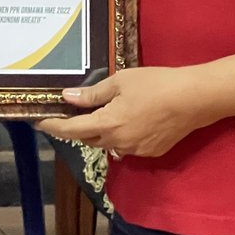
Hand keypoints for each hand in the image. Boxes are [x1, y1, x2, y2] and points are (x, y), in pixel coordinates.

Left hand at [38, 67, 210, 158]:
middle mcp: (118, 143)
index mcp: (107, 124)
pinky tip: (131, 119)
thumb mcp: (120, 82)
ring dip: (101, 132)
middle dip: (78, 128)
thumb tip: (68, 97)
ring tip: (104, 114)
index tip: (40, 123)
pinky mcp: (151, 152)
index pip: (71, 130)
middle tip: (73, 113)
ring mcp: (136, 150)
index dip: (53, 126)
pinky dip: (121, 135)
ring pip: (108, 143)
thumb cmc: (155, 84)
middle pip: (88, 138)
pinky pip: (127, 145)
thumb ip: (92, 94)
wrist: (194, 99)